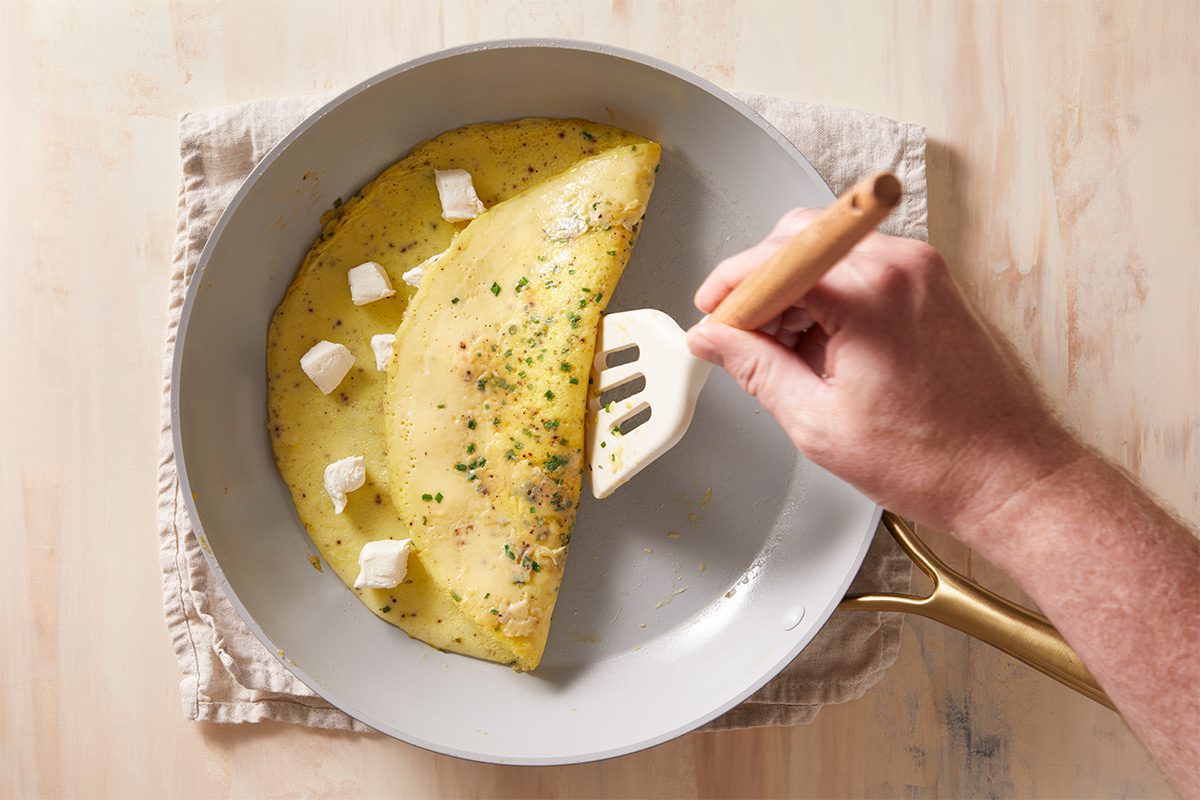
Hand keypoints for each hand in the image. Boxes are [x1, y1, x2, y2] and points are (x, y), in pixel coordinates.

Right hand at [687, 209, 1083, 533]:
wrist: (1010, 476)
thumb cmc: (934, 460)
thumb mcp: (818, 423)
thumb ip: (756, 369)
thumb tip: (715, 340)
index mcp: (868, 296)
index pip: (773, 260)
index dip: (730, 287)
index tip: (712, 314)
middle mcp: (900, 267)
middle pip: (799, 240)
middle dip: (760, 284)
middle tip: (741, 335)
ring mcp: (922, 271)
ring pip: (828, 252)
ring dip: (795, 291)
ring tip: (785, 353)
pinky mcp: (933, 284)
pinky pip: (862, 268)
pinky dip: (830, 296)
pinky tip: (822, 346)